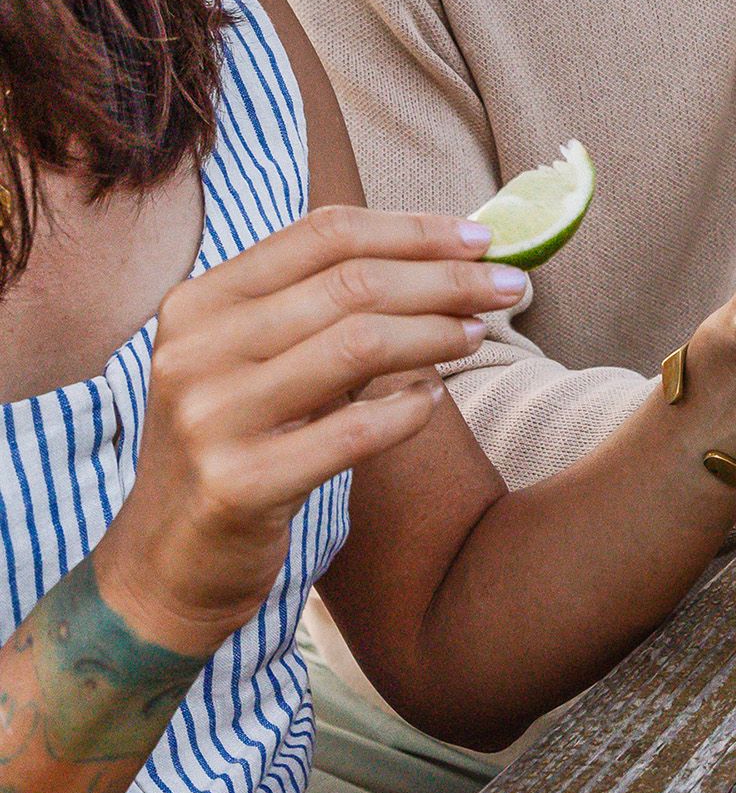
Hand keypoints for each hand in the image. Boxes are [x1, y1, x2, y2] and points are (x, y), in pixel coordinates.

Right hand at [92, 208, 517, 656]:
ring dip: (438, 332)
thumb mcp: (260, 359)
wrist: (167, 563)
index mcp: (201, 301)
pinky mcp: (237, 484)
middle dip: (447, 278)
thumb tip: (452, 254)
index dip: (413, 229)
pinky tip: (433, 400)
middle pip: (352, 284)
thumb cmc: (240, 441)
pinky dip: (410, 409)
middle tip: (511, 286)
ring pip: (359, 344)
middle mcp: (195, 350)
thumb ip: (329, 307)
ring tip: (480, 334)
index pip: (324, 234)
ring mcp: (211, 417)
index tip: (483, 239)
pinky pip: (355, 431)